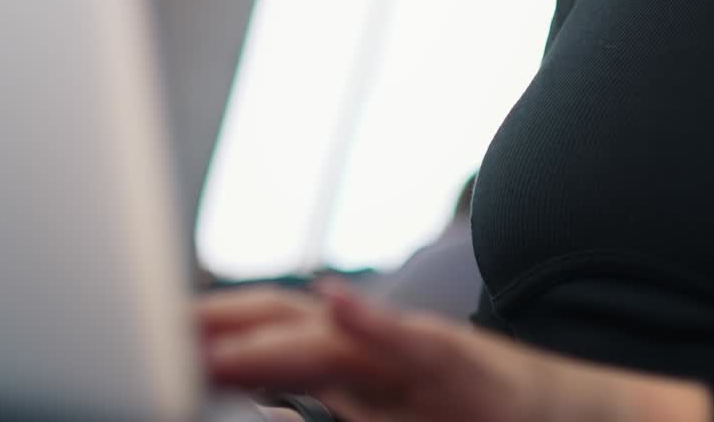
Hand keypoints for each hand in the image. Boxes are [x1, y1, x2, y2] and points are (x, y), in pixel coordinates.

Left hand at [195, 280, 713, 421]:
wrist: (569, 413)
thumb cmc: (472, 417)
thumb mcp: (383, 412)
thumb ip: (326, 397)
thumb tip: (252, 394)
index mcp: (352, 363)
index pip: (268, 329)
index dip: (209, 328)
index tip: (144, 334)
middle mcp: (377, 348)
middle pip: (285, 319)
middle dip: (217, 326)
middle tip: (147, 331)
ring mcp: (418, 358)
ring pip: (335, 341)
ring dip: (270, 339)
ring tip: (209, 344)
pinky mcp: (463, 371)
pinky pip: (413, 345)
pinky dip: (373, 323)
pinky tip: (338, 303)